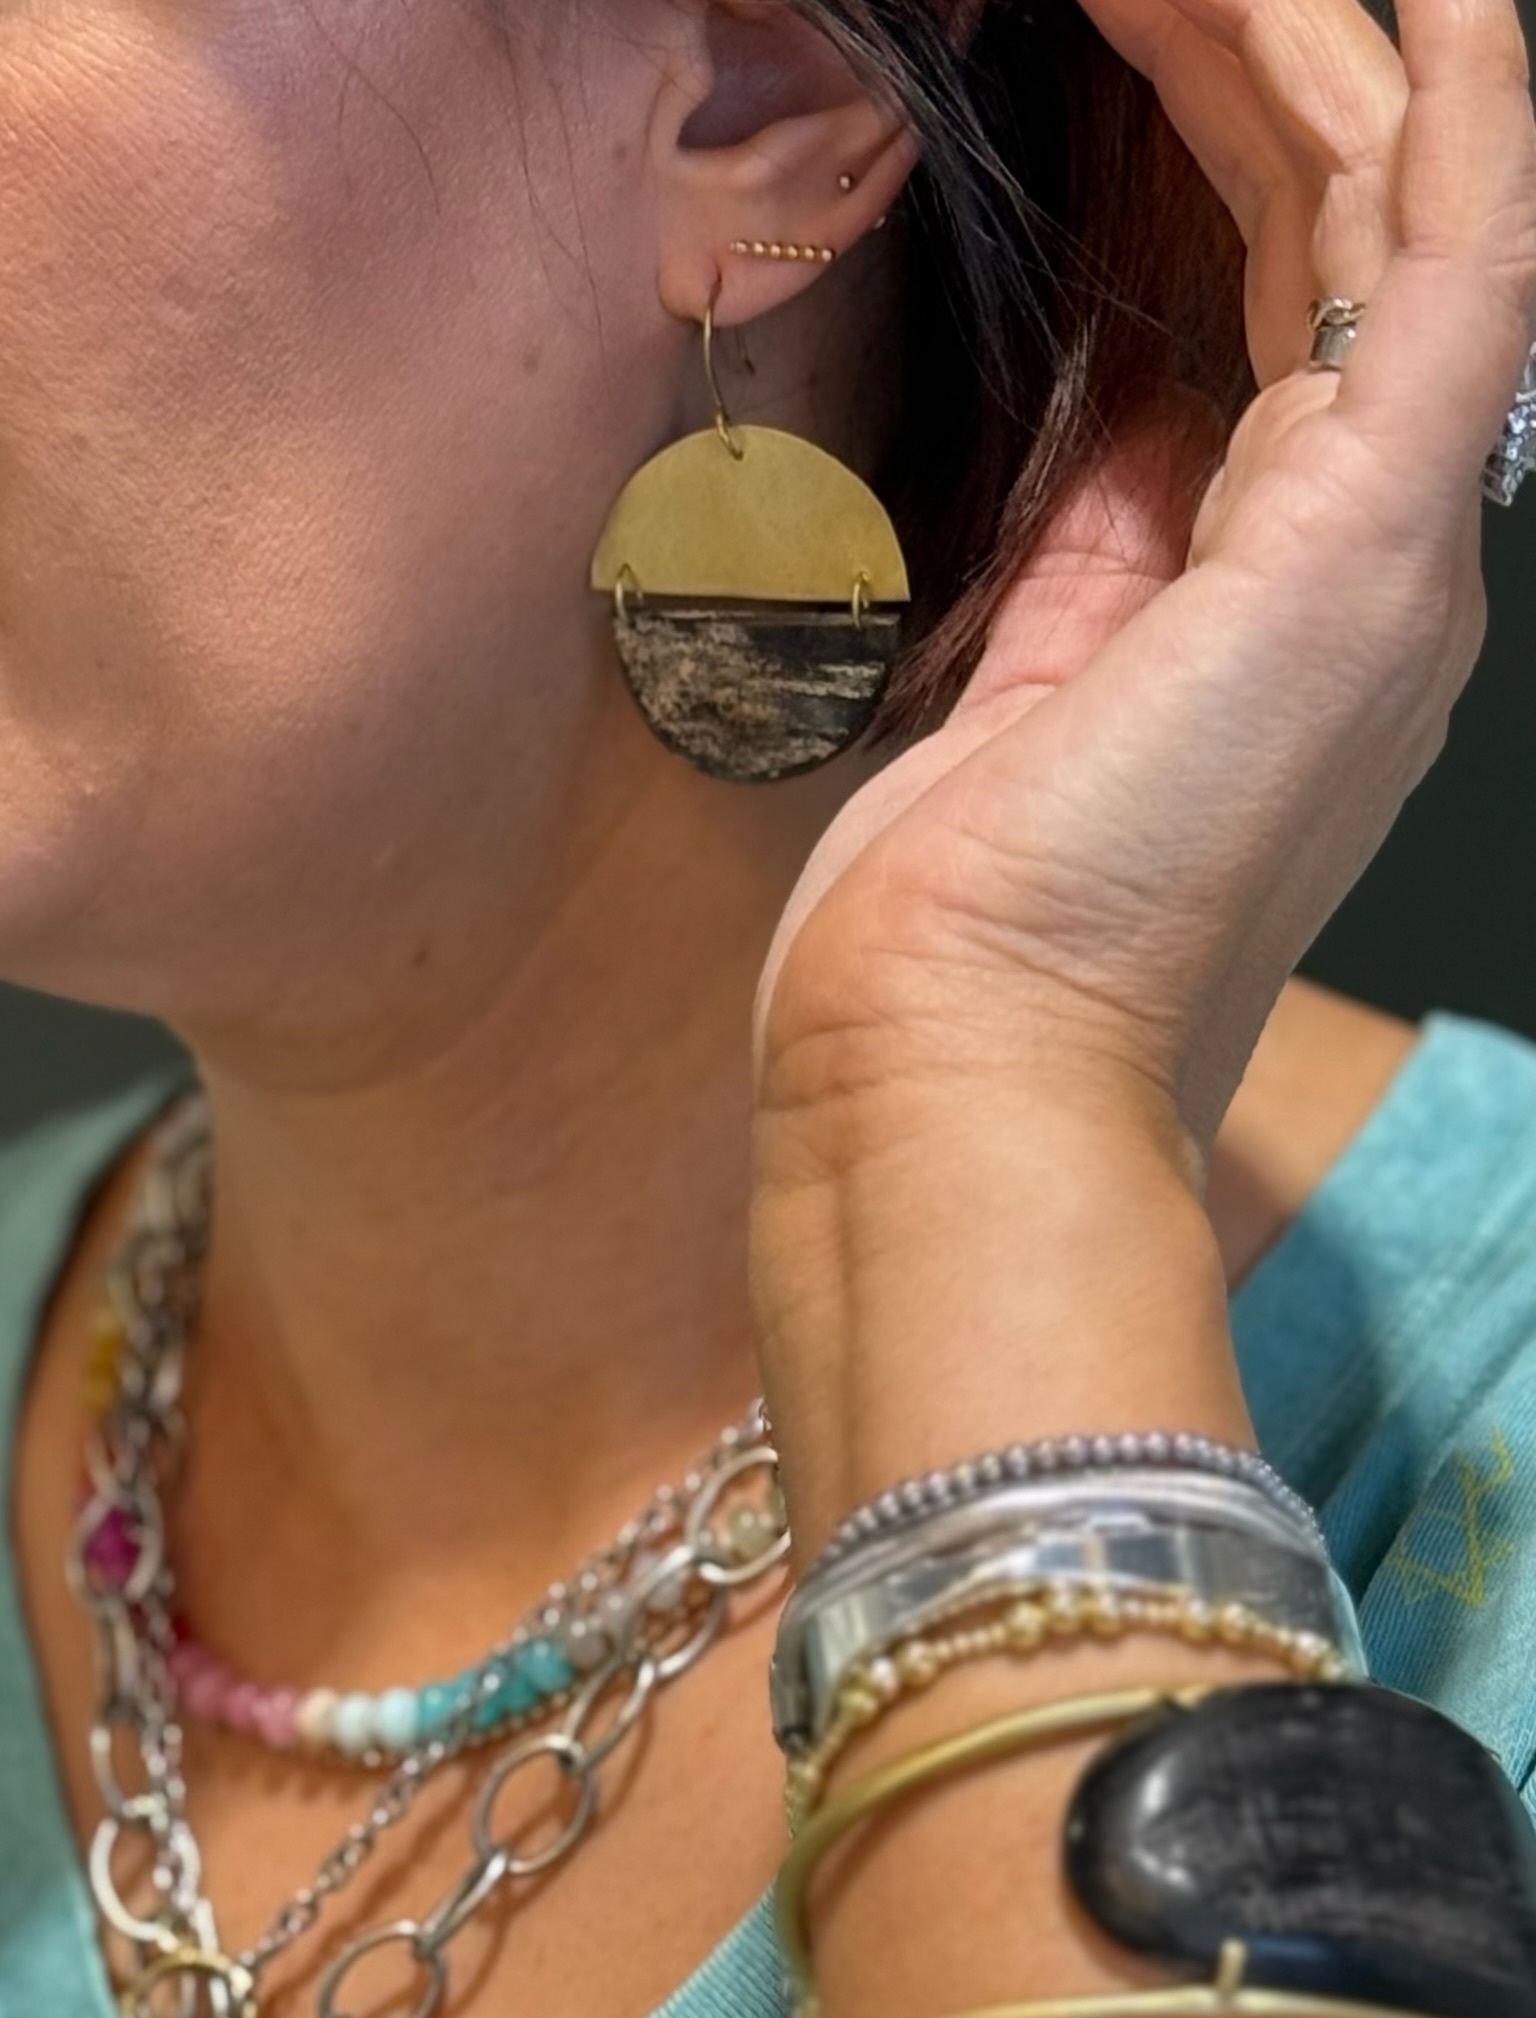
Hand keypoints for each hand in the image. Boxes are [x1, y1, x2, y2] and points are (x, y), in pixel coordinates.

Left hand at [749, 0, 1535, 1535]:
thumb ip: (1084, 558)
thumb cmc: (957, 938)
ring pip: (1393, 214)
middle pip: (1340, 243)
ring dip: (1304, 41)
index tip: (1127, 49)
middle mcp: (1363, 569)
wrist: (959, 1080)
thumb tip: (1111, 430)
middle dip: (1257, 69)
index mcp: (1269, 613)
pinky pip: (1441, 252)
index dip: (1210, 164)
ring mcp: (1384, 551)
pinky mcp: (1366, 539)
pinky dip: (1431, 99)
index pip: (1269, 323)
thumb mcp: (1015, 698)